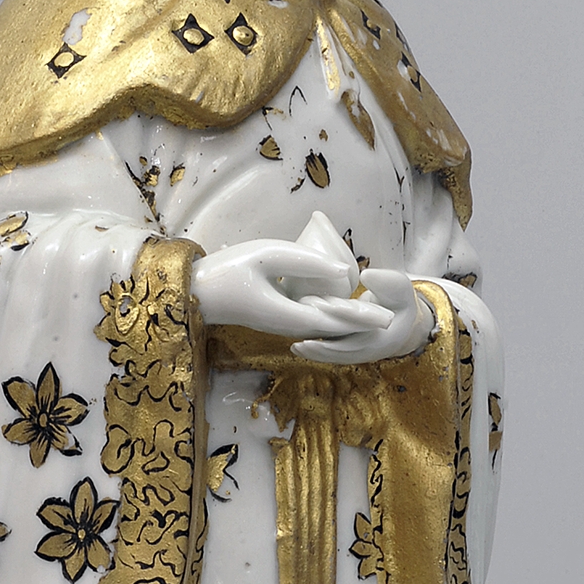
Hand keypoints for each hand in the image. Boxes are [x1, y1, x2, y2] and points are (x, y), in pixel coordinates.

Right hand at [192, 214, 393, 342]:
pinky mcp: (275, 318)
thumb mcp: (268, 255)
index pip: (335, 320)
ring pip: (321, 325)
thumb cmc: (228, 270)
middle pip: (332, 327)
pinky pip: (309, 320)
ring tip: (371, 314)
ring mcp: (281, 324)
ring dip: (345, 321)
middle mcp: (288, 325)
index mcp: (289, 315)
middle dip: (360, 323)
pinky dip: (328, 316)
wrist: (195, 292)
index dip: (362, 317)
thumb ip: (306, 262)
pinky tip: (338, 308)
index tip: (387, 317)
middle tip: (388, 319)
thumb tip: (343, 271)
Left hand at [293, 266, 433, 363]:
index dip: (346, 320)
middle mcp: (372, 348)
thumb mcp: (397, 286)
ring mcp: (359, 352)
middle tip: (301, 344)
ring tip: (295, 348)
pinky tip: (296, 347)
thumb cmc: (397, 298)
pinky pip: (332, 353)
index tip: (326, 312)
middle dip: (323, 348)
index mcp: (387, 335)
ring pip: (336, 355)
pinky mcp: (348, 350)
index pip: (364, 329)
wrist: (400, 317)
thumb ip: (384, 281)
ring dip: (316, 353)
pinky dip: (316, 351)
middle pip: (346, 350)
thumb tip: (365, 275)